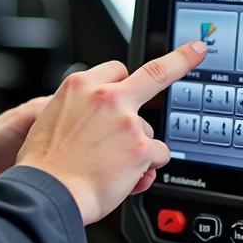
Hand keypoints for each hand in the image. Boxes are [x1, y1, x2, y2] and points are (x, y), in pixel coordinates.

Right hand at [16, 40, 208, 223]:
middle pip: (154, 73)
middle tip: (197, 49)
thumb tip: (93, 118)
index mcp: (81, 85)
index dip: (124, 80)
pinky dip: (147, 168)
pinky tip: (127, 177)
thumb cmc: (45, 164)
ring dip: (140, 147)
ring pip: (149, 130)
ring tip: (113, 165)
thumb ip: (80, 108)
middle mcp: (106, 97)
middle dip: (180, 59)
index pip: (115, 69)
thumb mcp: (51, 118)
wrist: (48, 192)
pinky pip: (158, 155)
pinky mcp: (140, 147)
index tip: (138, 72)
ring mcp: (126, 121)